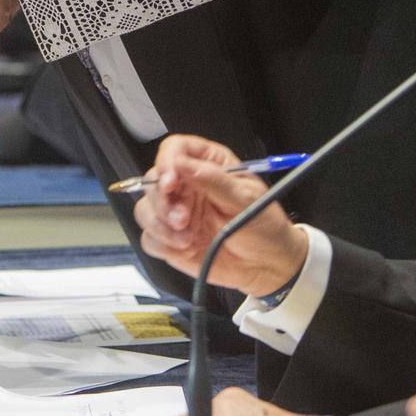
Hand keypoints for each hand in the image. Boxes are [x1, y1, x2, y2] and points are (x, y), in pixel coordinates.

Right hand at [132, 134, 308, 297]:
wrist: (270, 267)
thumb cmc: (265, 227)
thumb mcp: (246, 200)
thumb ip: (214, 181)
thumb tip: (182, 163)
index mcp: (208, 165)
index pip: (176, 149)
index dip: (167, 161)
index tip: (170, 181)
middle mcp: (187, 186)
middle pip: (153, 180)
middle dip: (162, 201)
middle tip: (181, 218)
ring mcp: (176, 212)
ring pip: (145, 209)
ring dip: (160, 224)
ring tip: (186, 238)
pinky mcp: (171, 239)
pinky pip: (149, 238)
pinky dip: (162, 243)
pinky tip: (185, 248)